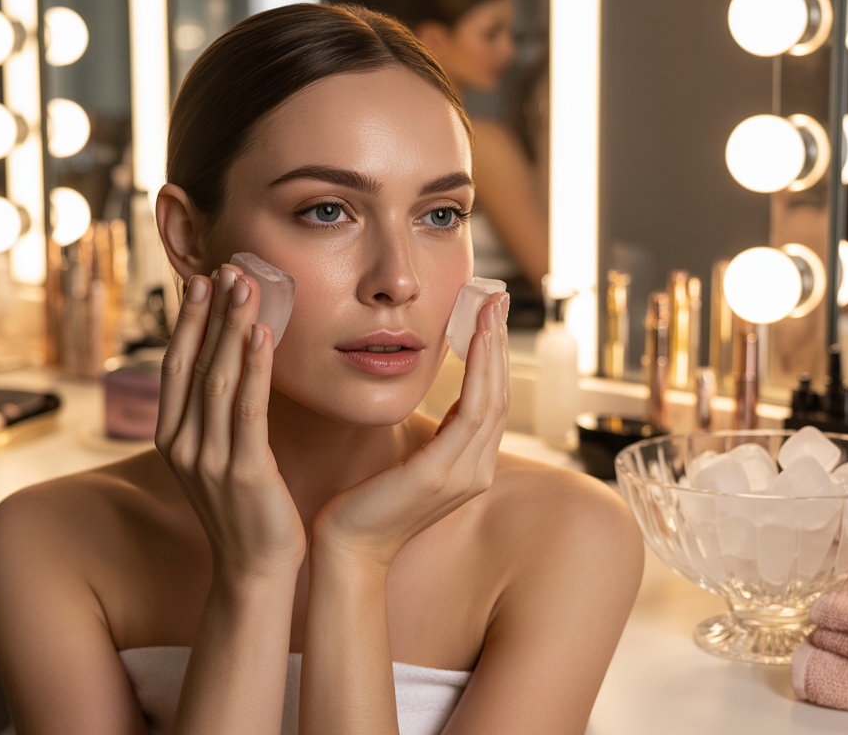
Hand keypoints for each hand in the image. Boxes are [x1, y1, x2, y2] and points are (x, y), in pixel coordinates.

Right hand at [156, 265, 306, 579]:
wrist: (254, 571)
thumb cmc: (245, 511)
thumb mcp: (217, 458)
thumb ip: (215, 416)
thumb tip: (226, 364)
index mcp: (171, 439)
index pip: (174, 367)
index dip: (185, 322)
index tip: (197, 279)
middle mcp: (182, 445)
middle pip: (191, 364)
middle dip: (206, 313)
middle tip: (220, 268)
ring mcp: (209, 460)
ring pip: (218, 379)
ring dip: (232, 328)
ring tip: (244, 285)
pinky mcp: (243, 472)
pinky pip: (249, 409)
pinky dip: (255, 367)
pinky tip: (263, 334)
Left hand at [311, 293, 510, 567]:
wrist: (345, 550)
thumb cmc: (364, 504)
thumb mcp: (405, 461)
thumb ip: (428, 435)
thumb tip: (431, 399)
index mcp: (468, 466)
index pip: (491, 400)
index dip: (494, 355)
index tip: (489, 314)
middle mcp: (476, 470)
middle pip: (501, 393)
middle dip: (499, 342)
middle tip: (498, 296)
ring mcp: (465, 475)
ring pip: (493, 398)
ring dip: (493, 348)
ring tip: (489, 308)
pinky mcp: (442, 475)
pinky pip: (472, 413)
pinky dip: (478, 372)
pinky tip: (473, 339)